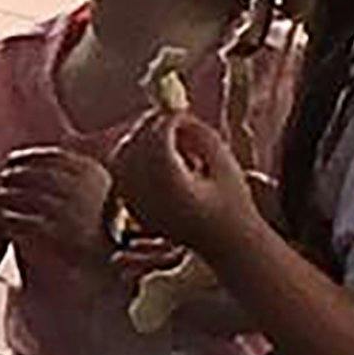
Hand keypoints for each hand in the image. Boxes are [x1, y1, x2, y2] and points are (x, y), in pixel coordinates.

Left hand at [0, 144, 113, 260]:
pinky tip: (5, 220)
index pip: (54, 156)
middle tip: (2, 176)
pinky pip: (28, 224)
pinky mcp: (62, 238)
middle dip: (16, 173)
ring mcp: (74, 214)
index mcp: (94, 174)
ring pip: (31, 198)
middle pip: (41, 175)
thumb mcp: (92, 186)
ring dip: (9, 195)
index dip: (28, 156)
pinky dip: (13, 220)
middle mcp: (86, 192)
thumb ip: (71, 166)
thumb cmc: (93, 218)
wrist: (104, 258)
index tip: (12, 159)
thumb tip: (54, 137)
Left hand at [112, 110, 260, 254]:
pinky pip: (122, 171)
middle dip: (151, 126)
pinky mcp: (132, 207)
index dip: (170, 120)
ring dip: (140, 140)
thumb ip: (199, 133)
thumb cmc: (231, 200)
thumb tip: (175, 113)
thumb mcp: (224, 162)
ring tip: (167, 140)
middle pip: (136, 144)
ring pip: (123, 156)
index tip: (183, 113)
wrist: (224, 241)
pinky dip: (135, 157)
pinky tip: (159, 160)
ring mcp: (136, 203)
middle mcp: (149, 195)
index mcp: (173, 184)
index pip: (159, 138)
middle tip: (169, 118)